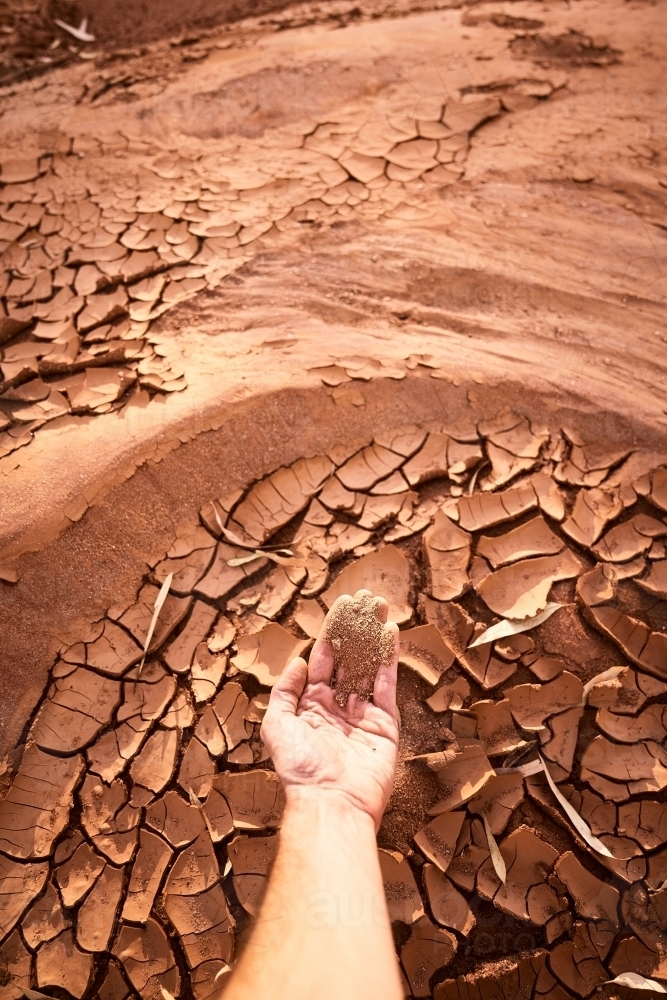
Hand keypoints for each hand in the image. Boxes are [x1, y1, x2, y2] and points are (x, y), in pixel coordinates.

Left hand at [261, 591, 399, 829]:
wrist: (331, 802)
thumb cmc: (299, 768)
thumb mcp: (276, 725)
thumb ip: (285, 691)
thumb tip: (298, 662)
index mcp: (310, 707)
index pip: (323, 661)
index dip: (332, 633)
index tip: (341, 608)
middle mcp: (337, 708)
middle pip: (349, 659)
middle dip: (356, 630)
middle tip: (365, 600)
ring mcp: (362, 715)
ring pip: (369, 667)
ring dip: (374, 637)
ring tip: (380, 608)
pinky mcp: (385, 725)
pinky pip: (386, 686)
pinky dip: (389, 659)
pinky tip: (390, 634)